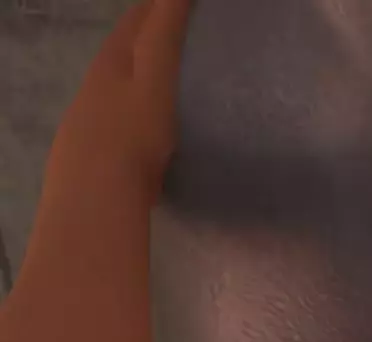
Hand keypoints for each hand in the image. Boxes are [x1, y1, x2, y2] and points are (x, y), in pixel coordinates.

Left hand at [44, 0, 190, 203]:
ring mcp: (91, 119)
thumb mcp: (155, 74)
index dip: (159, 8)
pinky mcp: (96, 152)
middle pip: (121, 51)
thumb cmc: (134, 131)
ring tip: (165, 75)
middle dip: (144, 36)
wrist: (98, 194)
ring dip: (137, 74)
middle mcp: (97, 85)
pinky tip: (146, 124)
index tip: (182, 2)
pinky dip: (133, 108)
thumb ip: (165, 31)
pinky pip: (117, 118)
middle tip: (175, 31)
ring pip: (116, 85)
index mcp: (113, 62)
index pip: (137, 23)